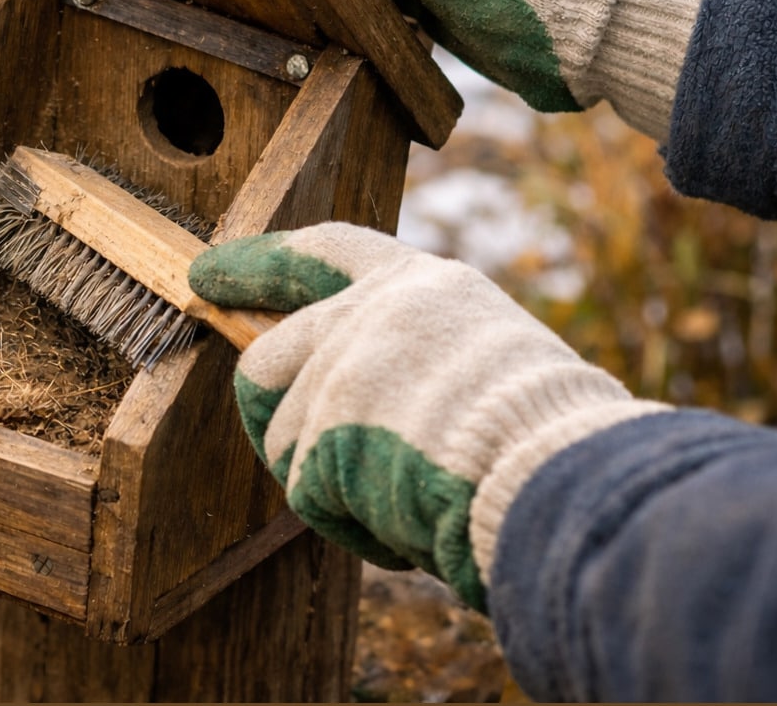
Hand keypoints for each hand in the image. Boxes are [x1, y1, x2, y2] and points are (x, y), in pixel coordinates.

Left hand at [189, 222, 665, 611]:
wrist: (567, 481)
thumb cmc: (550, 441)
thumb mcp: (487, 359)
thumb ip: (411, 355)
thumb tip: (346, 392)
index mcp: (424, 286)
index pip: (325, 251)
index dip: (263, 263)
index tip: (209, 272)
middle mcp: (374, 314)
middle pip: (270, 359)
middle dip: (278, 417)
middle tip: (316, 459)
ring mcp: (345, 368)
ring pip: (283, 440)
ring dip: (331, 485)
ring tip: (406, 496)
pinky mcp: (328, 430)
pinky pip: (308, 495)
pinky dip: (350, 525)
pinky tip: (408, 523)